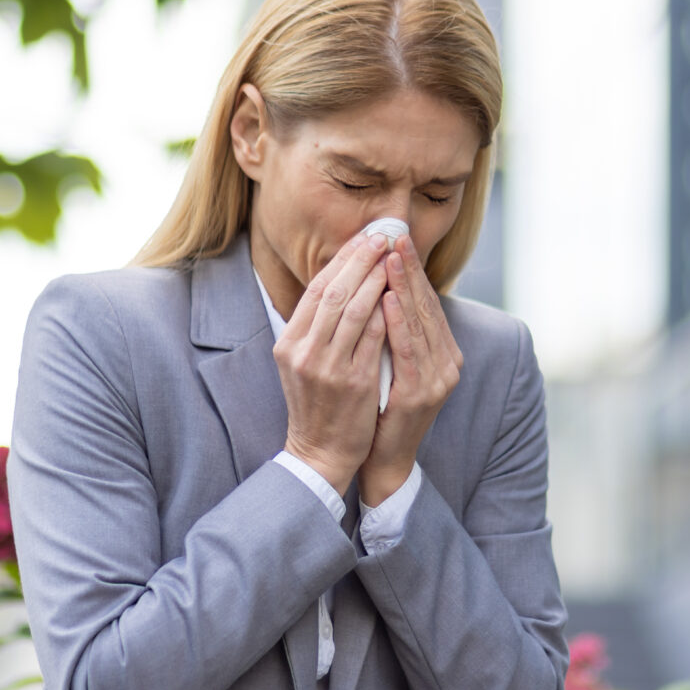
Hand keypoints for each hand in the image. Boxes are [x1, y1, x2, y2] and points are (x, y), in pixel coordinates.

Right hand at [274, 231, 389, 493]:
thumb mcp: (301, 363)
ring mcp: (327, 367)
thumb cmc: (317, 405)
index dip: (341, 261)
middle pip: (333, 292)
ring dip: (376, 278)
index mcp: (289, 343)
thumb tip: (338, 283)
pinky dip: (386, 312)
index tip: (362, 238)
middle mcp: (303, 352)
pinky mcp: (353, 383)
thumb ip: (314, 328)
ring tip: (393, 256)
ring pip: (353, 309)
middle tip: (381, 235)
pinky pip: (372, 338)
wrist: (320, 453)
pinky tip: (399, 293)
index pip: (316, 290)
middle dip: (360, 259)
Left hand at [359, 234, 463, 504]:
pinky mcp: (421, 393)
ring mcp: (437, 378)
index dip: (411, 269)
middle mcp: (446, 361)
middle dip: (409, 268)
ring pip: (420, 322)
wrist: (382, 458)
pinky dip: (399, 322)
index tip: (394, 238)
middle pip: (426, 305)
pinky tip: (389, 299)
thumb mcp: (388, 361)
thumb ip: (391, 329)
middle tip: (394, 235)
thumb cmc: (379, 408)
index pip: (425, 301)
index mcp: (440, 351)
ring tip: (390, 257)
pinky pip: (409, 350)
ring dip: (405, 286)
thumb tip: (377, 286)